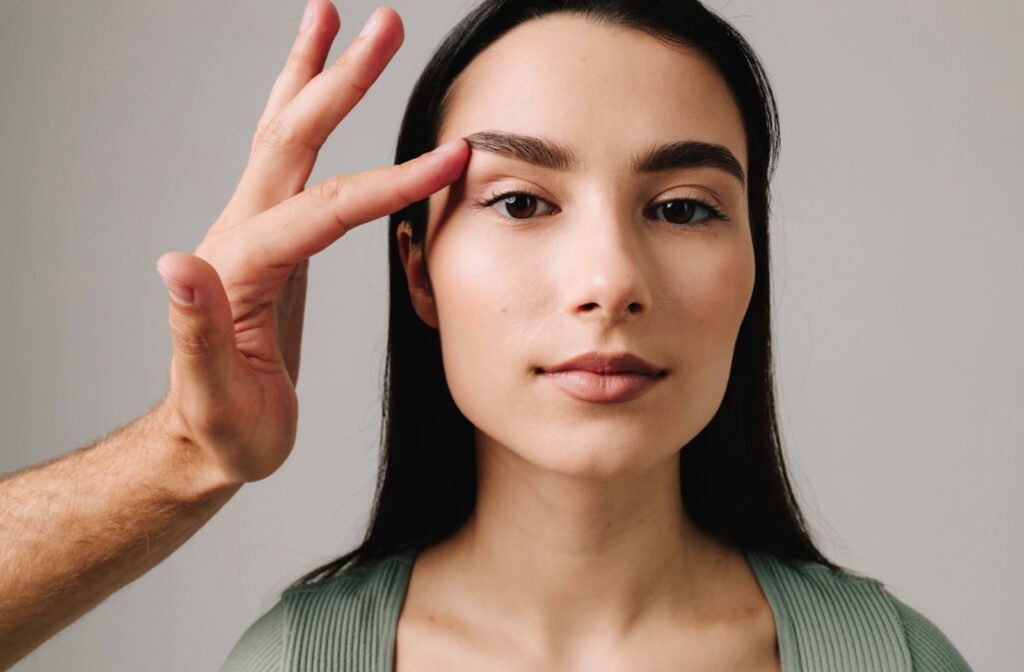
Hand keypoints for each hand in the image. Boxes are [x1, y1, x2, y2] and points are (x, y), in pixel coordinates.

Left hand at [153, 1, 467, 485]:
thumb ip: (195, 331)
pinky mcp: (272, 238)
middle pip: (295, 137)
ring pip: (283, 134)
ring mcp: (255, 230)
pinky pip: (293, 162)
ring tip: (329, 17)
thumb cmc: (222, 428)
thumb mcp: (213, 395)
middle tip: (384, 23)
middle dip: (342, 78)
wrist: (207, 437)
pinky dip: (307, 115)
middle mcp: (242, 232)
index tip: (451, 161)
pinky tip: (319, 97)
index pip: (324, 208)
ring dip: (311, 73)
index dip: (390, 183)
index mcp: (240, 265)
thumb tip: (174, 261)